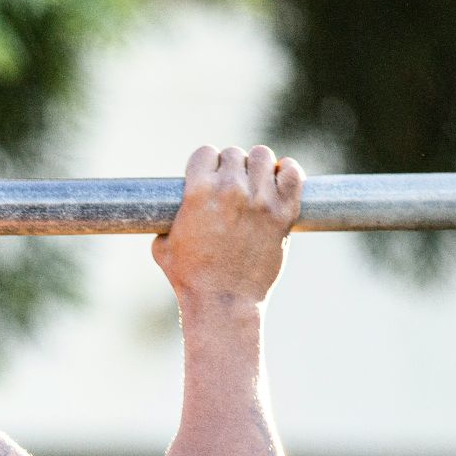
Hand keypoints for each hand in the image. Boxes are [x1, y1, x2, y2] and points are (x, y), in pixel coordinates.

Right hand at [152, 145, 303, 305]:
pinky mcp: (284, 212)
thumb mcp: (163, 246)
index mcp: (199, 192)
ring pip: (264, 157)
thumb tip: (169, 214)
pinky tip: (278, 180)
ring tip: (255, 182)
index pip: (205, 153)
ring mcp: (261, 199)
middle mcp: (231, 189)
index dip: (204, 164)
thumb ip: (168, 221)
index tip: (207, 176)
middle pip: (234, 154)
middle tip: (231, 186)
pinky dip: (287, 172)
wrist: (223, 302)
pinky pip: (293, 174)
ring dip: (257, 166)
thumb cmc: (190, 278)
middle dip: (230, 167)